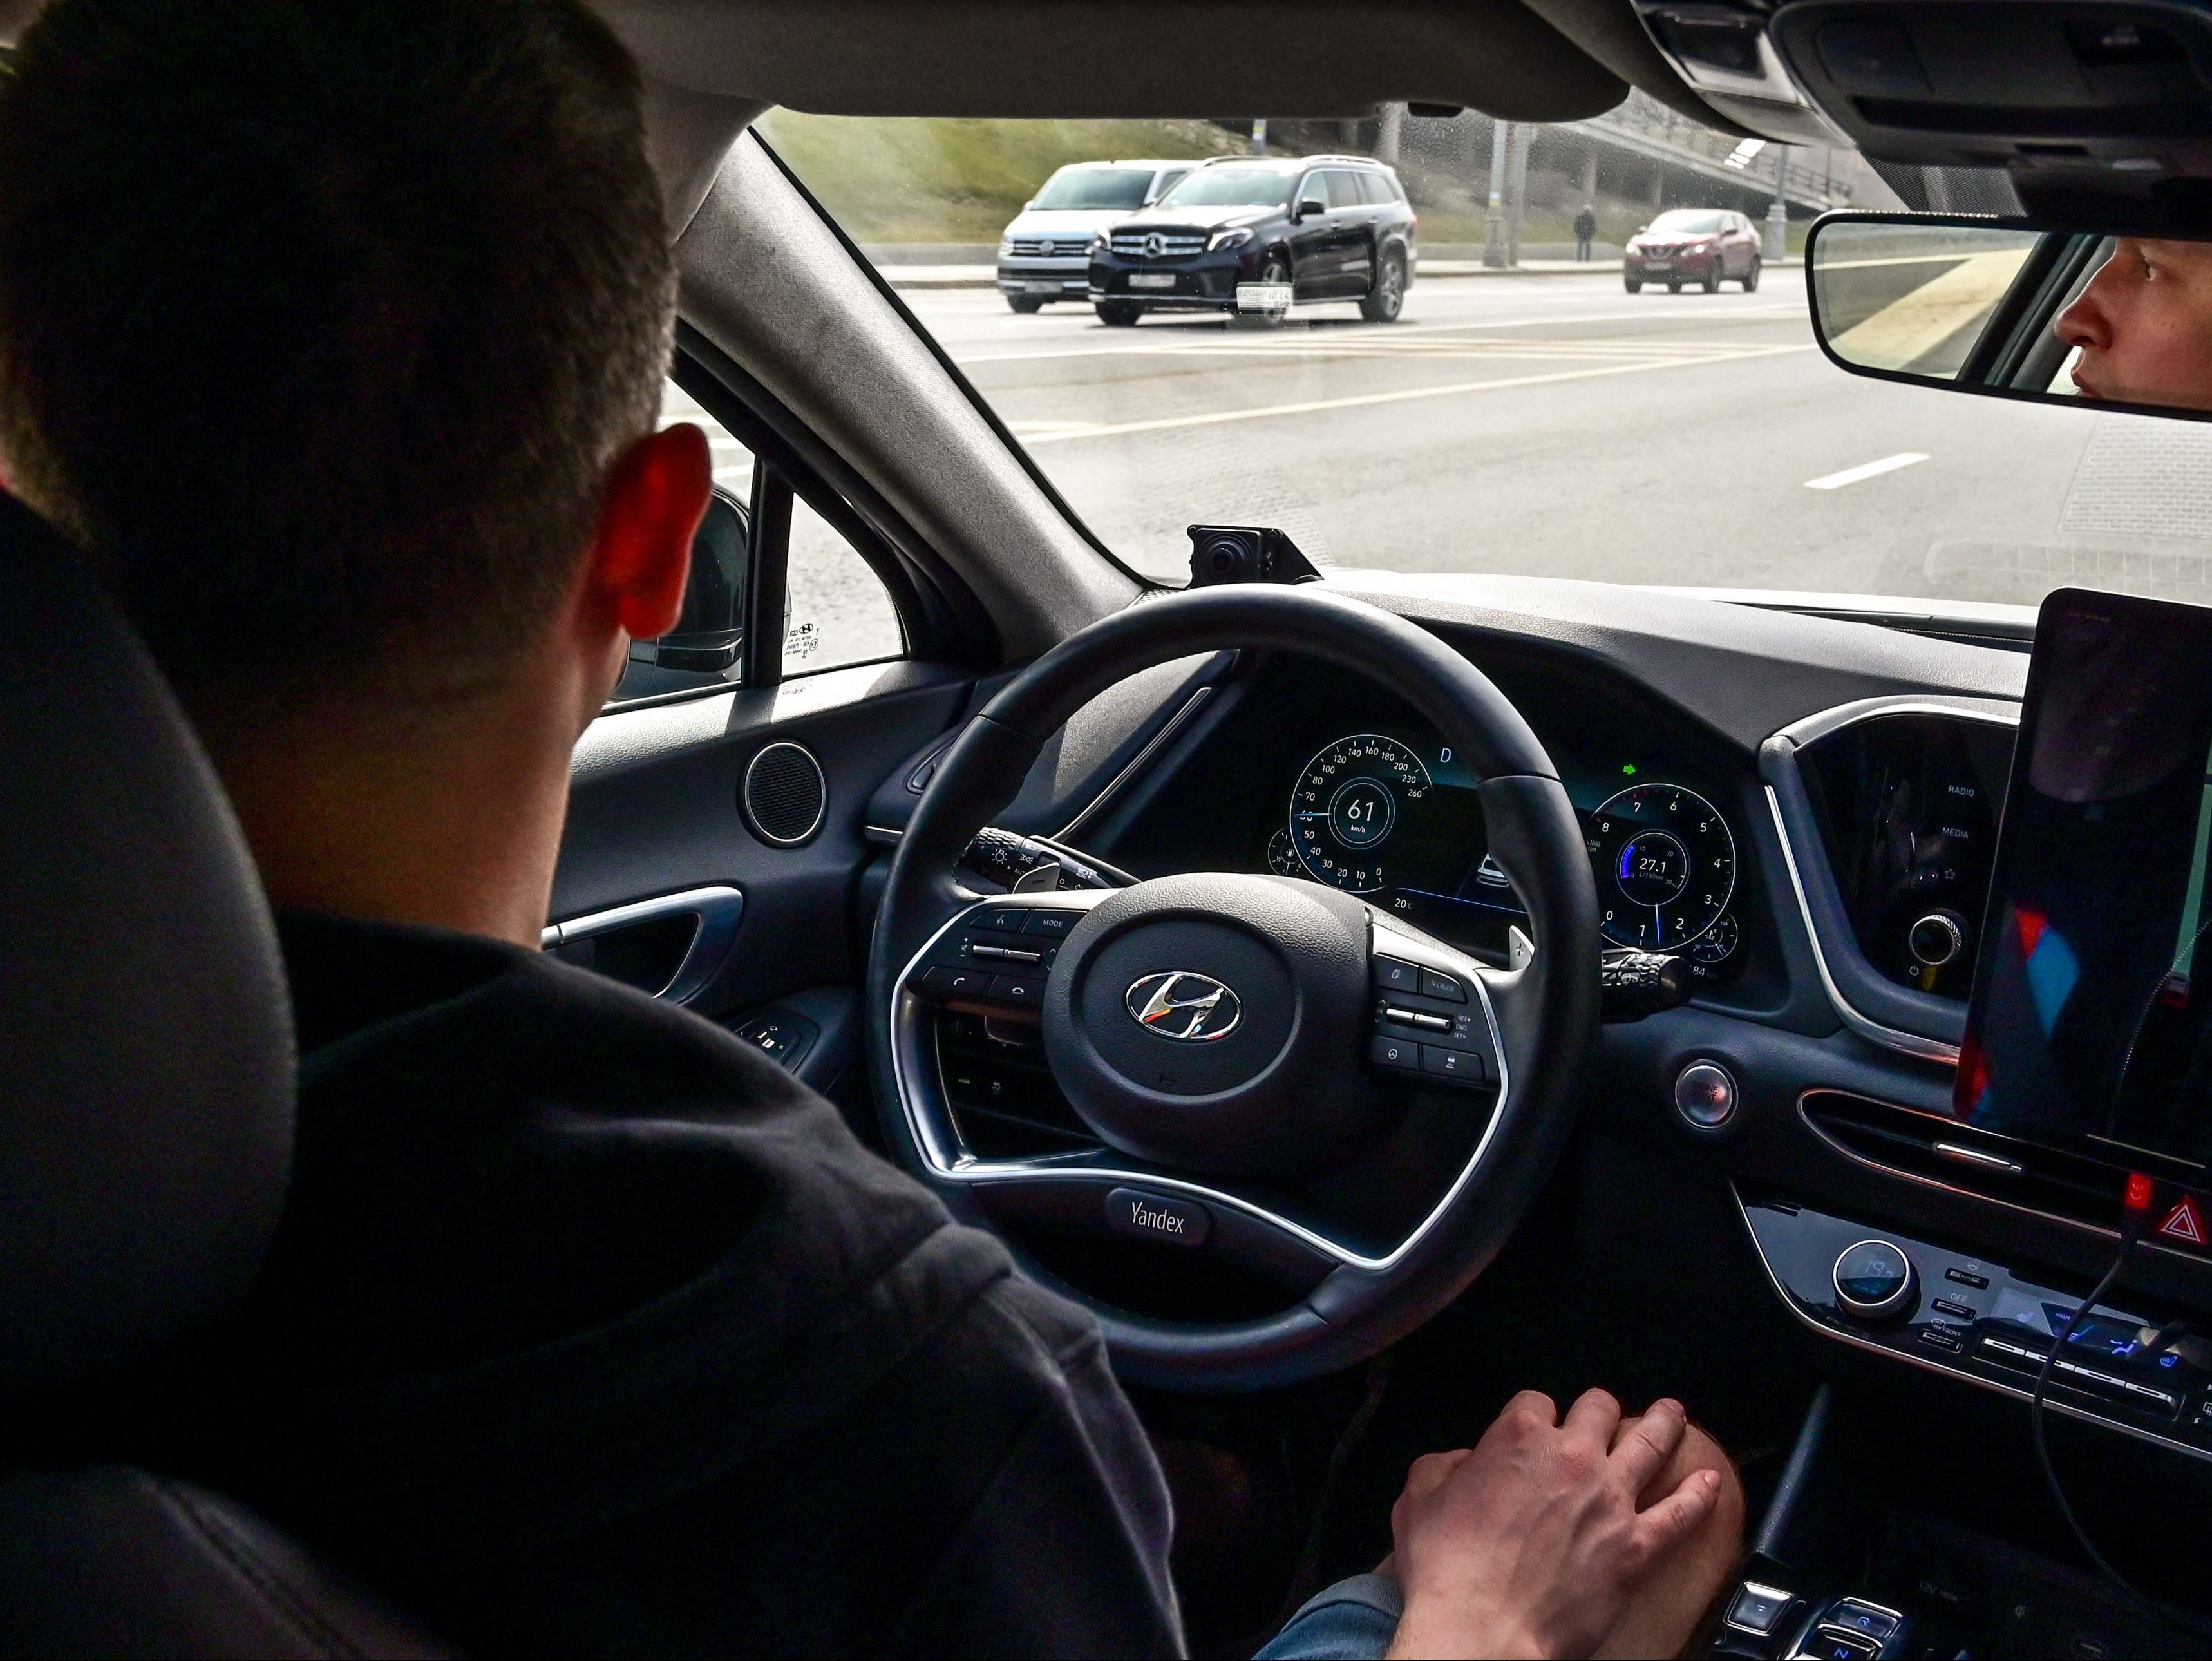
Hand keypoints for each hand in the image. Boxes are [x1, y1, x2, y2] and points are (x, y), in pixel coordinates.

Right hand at [1384, 1390, 1722, 1660]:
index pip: (1535, 1402)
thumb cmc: (1447, 1570)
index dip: (1534, 1416)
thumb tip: (1465, 1462)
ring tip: (1674, 1413)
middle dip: (1599, 1409)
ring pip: (1649, 1443)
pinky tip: (1709, 1482)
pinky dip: (1698, 1495)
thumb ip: (1443, 1465)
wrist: (1482, 1630)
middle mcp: (1572, 1456)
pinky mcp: (1636, 1547)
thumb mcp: (1417, 1499)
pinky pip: (1681, 1513)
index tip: (1533, 1430)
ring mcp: (1611, 1499)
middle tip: (1602, 1416)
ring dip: (1664, 1423)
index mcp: (1518, 1437)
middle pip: (1598, 1409)